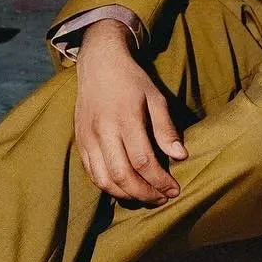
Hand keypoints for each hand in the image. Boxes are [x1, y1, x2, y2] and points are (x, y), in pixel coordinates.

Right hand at [73, 19, 186, 203]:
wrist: (99, 63)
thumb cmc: (132, 80)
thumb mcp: (155, 98)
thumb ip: (165, 128)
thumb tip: (180, 156)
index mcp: (125, 118)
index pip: (143, 161)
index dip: (160, 181)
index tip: (175, 189)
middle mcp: (103, 130)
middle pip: (122, 175)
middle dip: (145, 193)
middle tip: (163, 198)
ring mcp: (88, 138)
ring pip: (104, 179)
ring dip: (127, 195)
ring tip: (146, 197)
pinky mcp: (80, 142)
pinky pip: (92, 173)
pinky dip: (109, 186)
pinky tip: (126, 188)